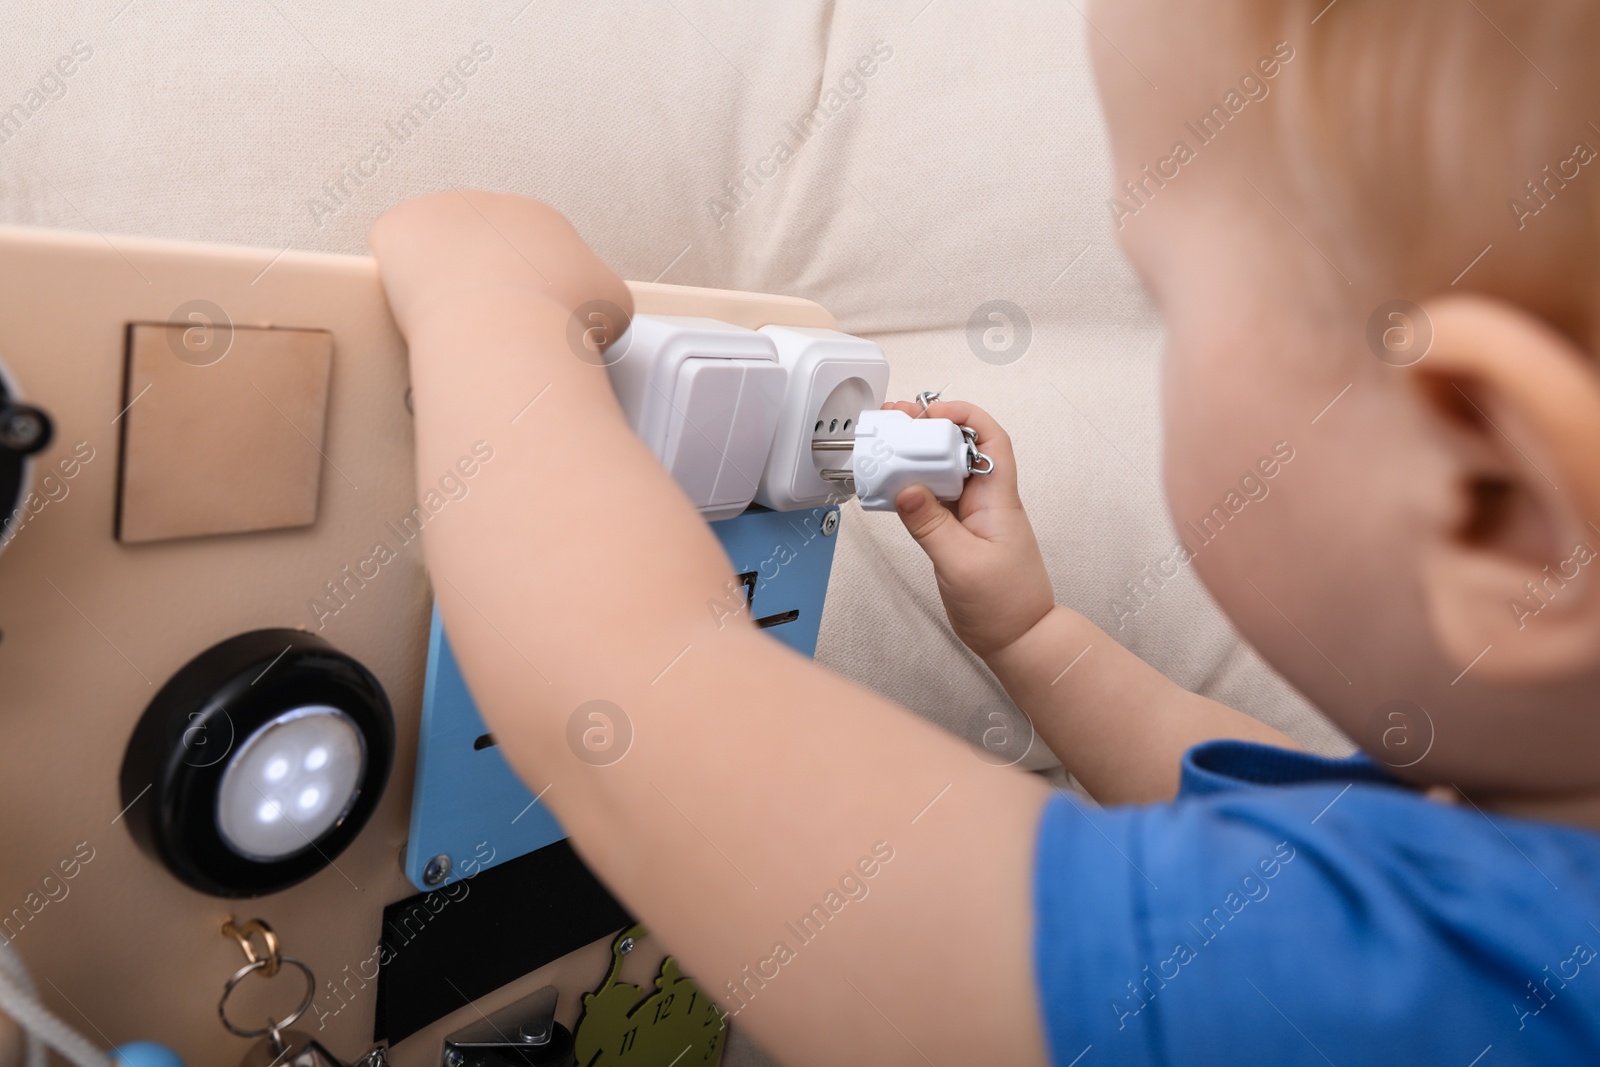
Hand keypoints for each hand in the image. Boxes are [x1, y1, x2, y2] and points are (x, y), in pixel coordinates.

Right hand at [884, 399, 1053, 658]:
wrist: (1017, 638)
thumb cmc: (1006, 605)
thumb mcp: (962, 564)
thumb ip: (931, 526)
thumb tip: (906, 490)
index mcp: (997, 500)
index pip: (989, 439)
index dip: (962, 416)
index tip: (930, 412)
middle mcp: (985, 502)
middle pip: (958, 449)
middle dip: (927, 430)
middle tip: (894, 422)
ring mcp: (971, 516)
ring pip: (942, 473)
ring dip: (916, 458)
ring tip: (886, 447)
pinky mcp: (957, 532)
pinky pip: (932, 500)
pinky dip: (912, 489)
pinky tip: (892, 487)